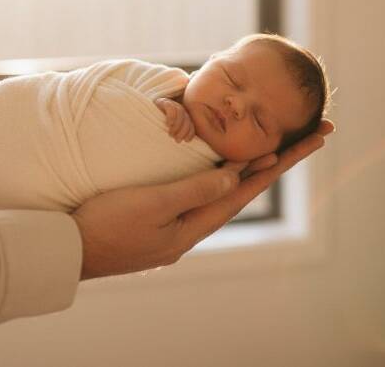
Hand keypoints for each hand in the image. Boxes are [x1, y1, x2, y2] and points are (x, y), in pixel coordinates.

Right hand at [72, 119, 333, 278]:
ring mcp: (182, 221)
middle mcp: (197, 223)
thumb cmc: (107, 224)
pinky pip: (207, 189)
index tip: (311, 138)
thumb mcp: (153, 204)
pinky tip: (227, 167)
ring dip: (257, 165)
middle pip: (249, 184)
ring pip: (229, 187)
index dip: (282, 160)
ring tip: (284, 147)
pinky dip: (226, 173)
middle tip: (315, 134)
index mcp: (198, 222)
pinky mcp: (165, 216)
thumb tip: (236, 175)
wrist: (68, 250)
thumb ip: (195, 189)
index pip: (251, 185)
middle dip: (282, 158)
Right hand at [154, 97, 194, 141]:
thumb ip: (176, 136)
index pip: (191, 124)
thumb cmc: (154, 130)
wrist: (142, 118)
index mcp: (182, 117)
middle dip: (183, 131)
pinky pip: (171, 107)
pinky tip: (168, 124)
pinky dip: (171, 117)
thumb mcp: (167, 134)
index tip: (186, 141)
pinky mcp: (163, 102)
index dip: (190, 133)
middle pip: (187, 119)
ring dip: (177, 125)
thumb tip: (185, 144)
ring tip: (171, 134)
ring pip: (180, 112)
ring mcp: (171, 104)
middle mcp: (178, 109)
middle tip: (177, 140)